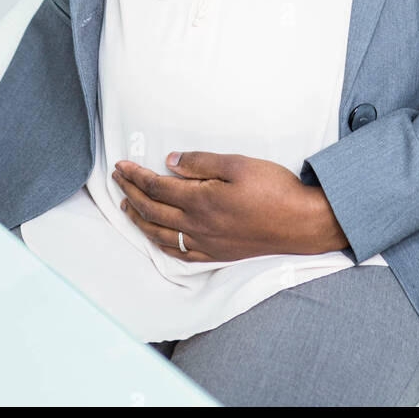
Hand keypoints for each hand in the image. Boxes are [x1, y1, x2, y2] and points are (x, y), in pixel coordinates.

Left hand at [112, 151, 348, 261]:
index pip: (157, 188)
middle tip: (118, 180)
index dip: (136, 176)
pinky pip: (180, 253)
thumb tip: (169, 163)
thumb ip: (201, 163)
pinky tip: (157, 238)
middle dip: (130, 194)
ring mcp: (207, 243)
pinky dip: (161, 244)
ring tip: (126, 208)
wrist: (300, 223)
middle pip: (153, 211)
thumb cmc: (273, 189)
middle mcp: (198, 226)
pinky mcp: (218, 254)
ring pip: (161, 235)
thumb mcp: (237, 164)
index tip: (122, 166)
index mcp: (200, 201)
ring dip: (139, 220)